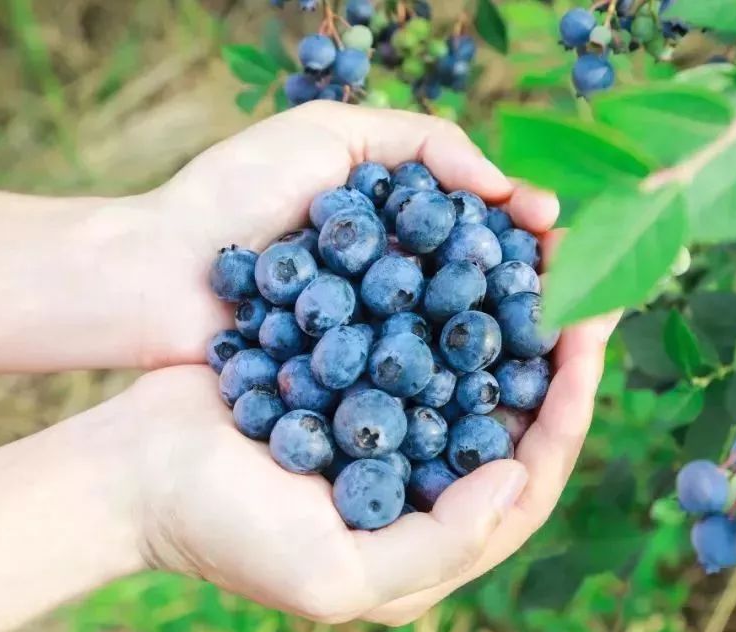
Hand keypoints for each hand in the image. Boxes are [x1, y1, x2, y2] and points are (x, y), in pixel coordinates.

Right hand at [127, 301, 613, 623]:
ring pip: (475, 372)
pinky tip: (470, 256)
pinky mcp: (358, 384)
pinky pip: (421, 340)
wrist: (138, 469)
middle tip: (586, 287)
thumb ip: (437, 545)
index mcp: (431, 541)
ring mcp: (391, 430)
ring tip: (543, 260)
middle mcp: (423, 485)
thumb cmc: (226, 532)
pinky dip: (450, 301)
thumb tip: (517, 475)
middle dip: (555, 355)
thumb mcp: (334, 577)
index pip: (527, 481)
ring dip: (512, 319)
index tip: (585, 345)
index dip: (565, 415)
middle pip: (514, 420)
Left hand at [136, 101, 555, 367]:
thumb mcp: (329, 135)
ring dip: (511, 345)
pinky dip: (457, 391)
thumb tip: (507, 191)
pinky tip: (496, 391)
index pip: (482, 231)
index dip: (525, 231)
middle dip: (535, 292)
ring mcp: (378, 344)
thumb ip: (422, 143)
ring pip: (461, 346)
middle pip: (484, 292)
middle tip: (579, 293)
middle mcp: (399, 290)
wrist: (155, 271)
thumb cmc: (234, 193)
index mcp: (401, 230)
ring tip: (555, 342)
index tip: (557, 228)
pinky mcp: (355, 393)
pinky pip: (414, 393)